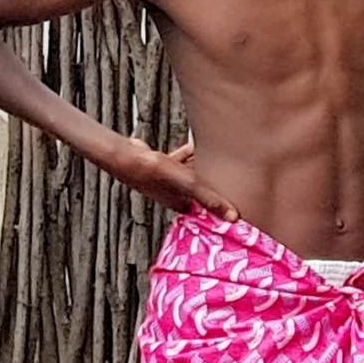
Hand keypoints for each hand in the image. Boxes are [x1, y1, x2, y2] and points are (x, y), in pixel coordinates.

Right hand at [116, 137, 236, 219]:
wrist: (126, 155)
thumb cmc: (154, 172)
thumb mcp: (189, 185)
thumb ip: (211, 200)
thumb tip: (234, 218)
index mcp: (181, 205)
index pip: (206, 207)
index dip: (220, 201)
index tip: (238, 195)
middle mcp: (174, 195)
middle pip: (201, 188)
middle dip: (213, 180)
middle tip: (231, 171)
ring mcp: (167, 180)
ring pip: (192, 173)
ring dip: (202, 164)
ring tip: (217, 155)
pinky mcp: (161, 165)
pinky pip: (181, 160)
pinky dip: (188, 154)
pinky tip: (195, 144)